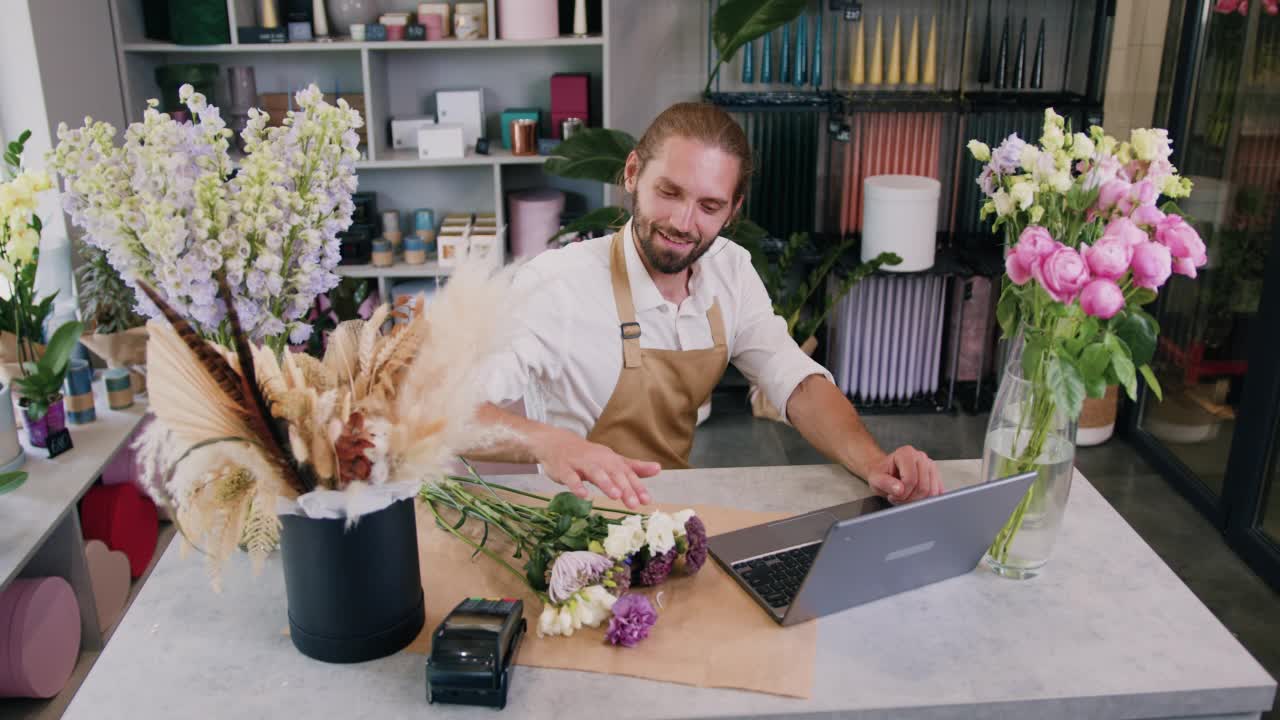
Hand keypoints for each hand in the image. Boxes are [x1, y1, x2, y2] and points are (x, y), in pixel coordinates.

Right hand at [534, 428, 657, 508]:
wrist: (556, 443)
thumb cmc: (587, 456)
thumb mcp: (611, 460)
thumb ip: (633, 466)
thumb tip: (658, 468)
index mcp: (611, 460)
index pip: (627, 473)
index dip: (637, 487)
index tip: (647, 500)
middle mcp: (598, 460)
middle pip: (614, 474)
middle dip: (625, 488)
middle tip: (635, 504)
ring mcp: (580, 464)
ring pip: (595, 473)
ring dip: (605, 483)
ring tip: (616, 495)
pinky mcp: (565, 469)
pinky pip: (571, 477)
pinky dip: (577, 486)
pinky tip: (583, 495)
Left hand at [864, 445, 941, 503]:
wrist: (887, 473)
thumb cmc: (882, 474)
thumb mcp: (875, 479)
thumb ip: (885, 483)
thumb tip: (899, 489)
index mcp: (906, 453)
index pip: (910, 480)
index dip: (902, 494)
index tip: (892, 496)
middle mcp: (920, 456)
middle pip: (923, 487)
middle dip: (910, 499)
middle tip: (898, 498)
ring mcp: (930, 465)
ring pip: (932, 492)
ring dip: (918, 500)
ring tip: (905, 497)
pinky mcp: (936, 475)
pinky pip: (937, 492)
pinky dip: (926, 499)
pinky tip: (915, 496)